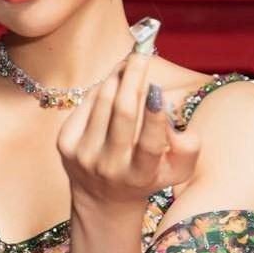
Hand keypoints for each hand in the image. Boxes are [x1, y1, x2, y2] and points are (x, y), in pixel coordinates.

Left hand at [56, 52, 200, 210]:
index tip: (157, 87)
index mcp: (140, 176)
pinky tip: (114, 83)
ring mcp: (83, 155)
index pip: (149, 144)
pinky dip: (102, 88)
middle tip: (143, 53)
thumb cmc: (148, 175)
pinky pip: (86, 103)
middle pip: (122, 114)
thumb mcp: (177, 169)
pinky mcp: (65, 144)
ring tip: (130, 62)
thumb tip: (170, 109)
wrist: (103, 199)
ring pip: (102, 102)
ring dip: (117, 76)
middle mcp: (109, 167)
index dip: (154, 116)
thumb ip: (188, 145)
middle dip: (134, 78)